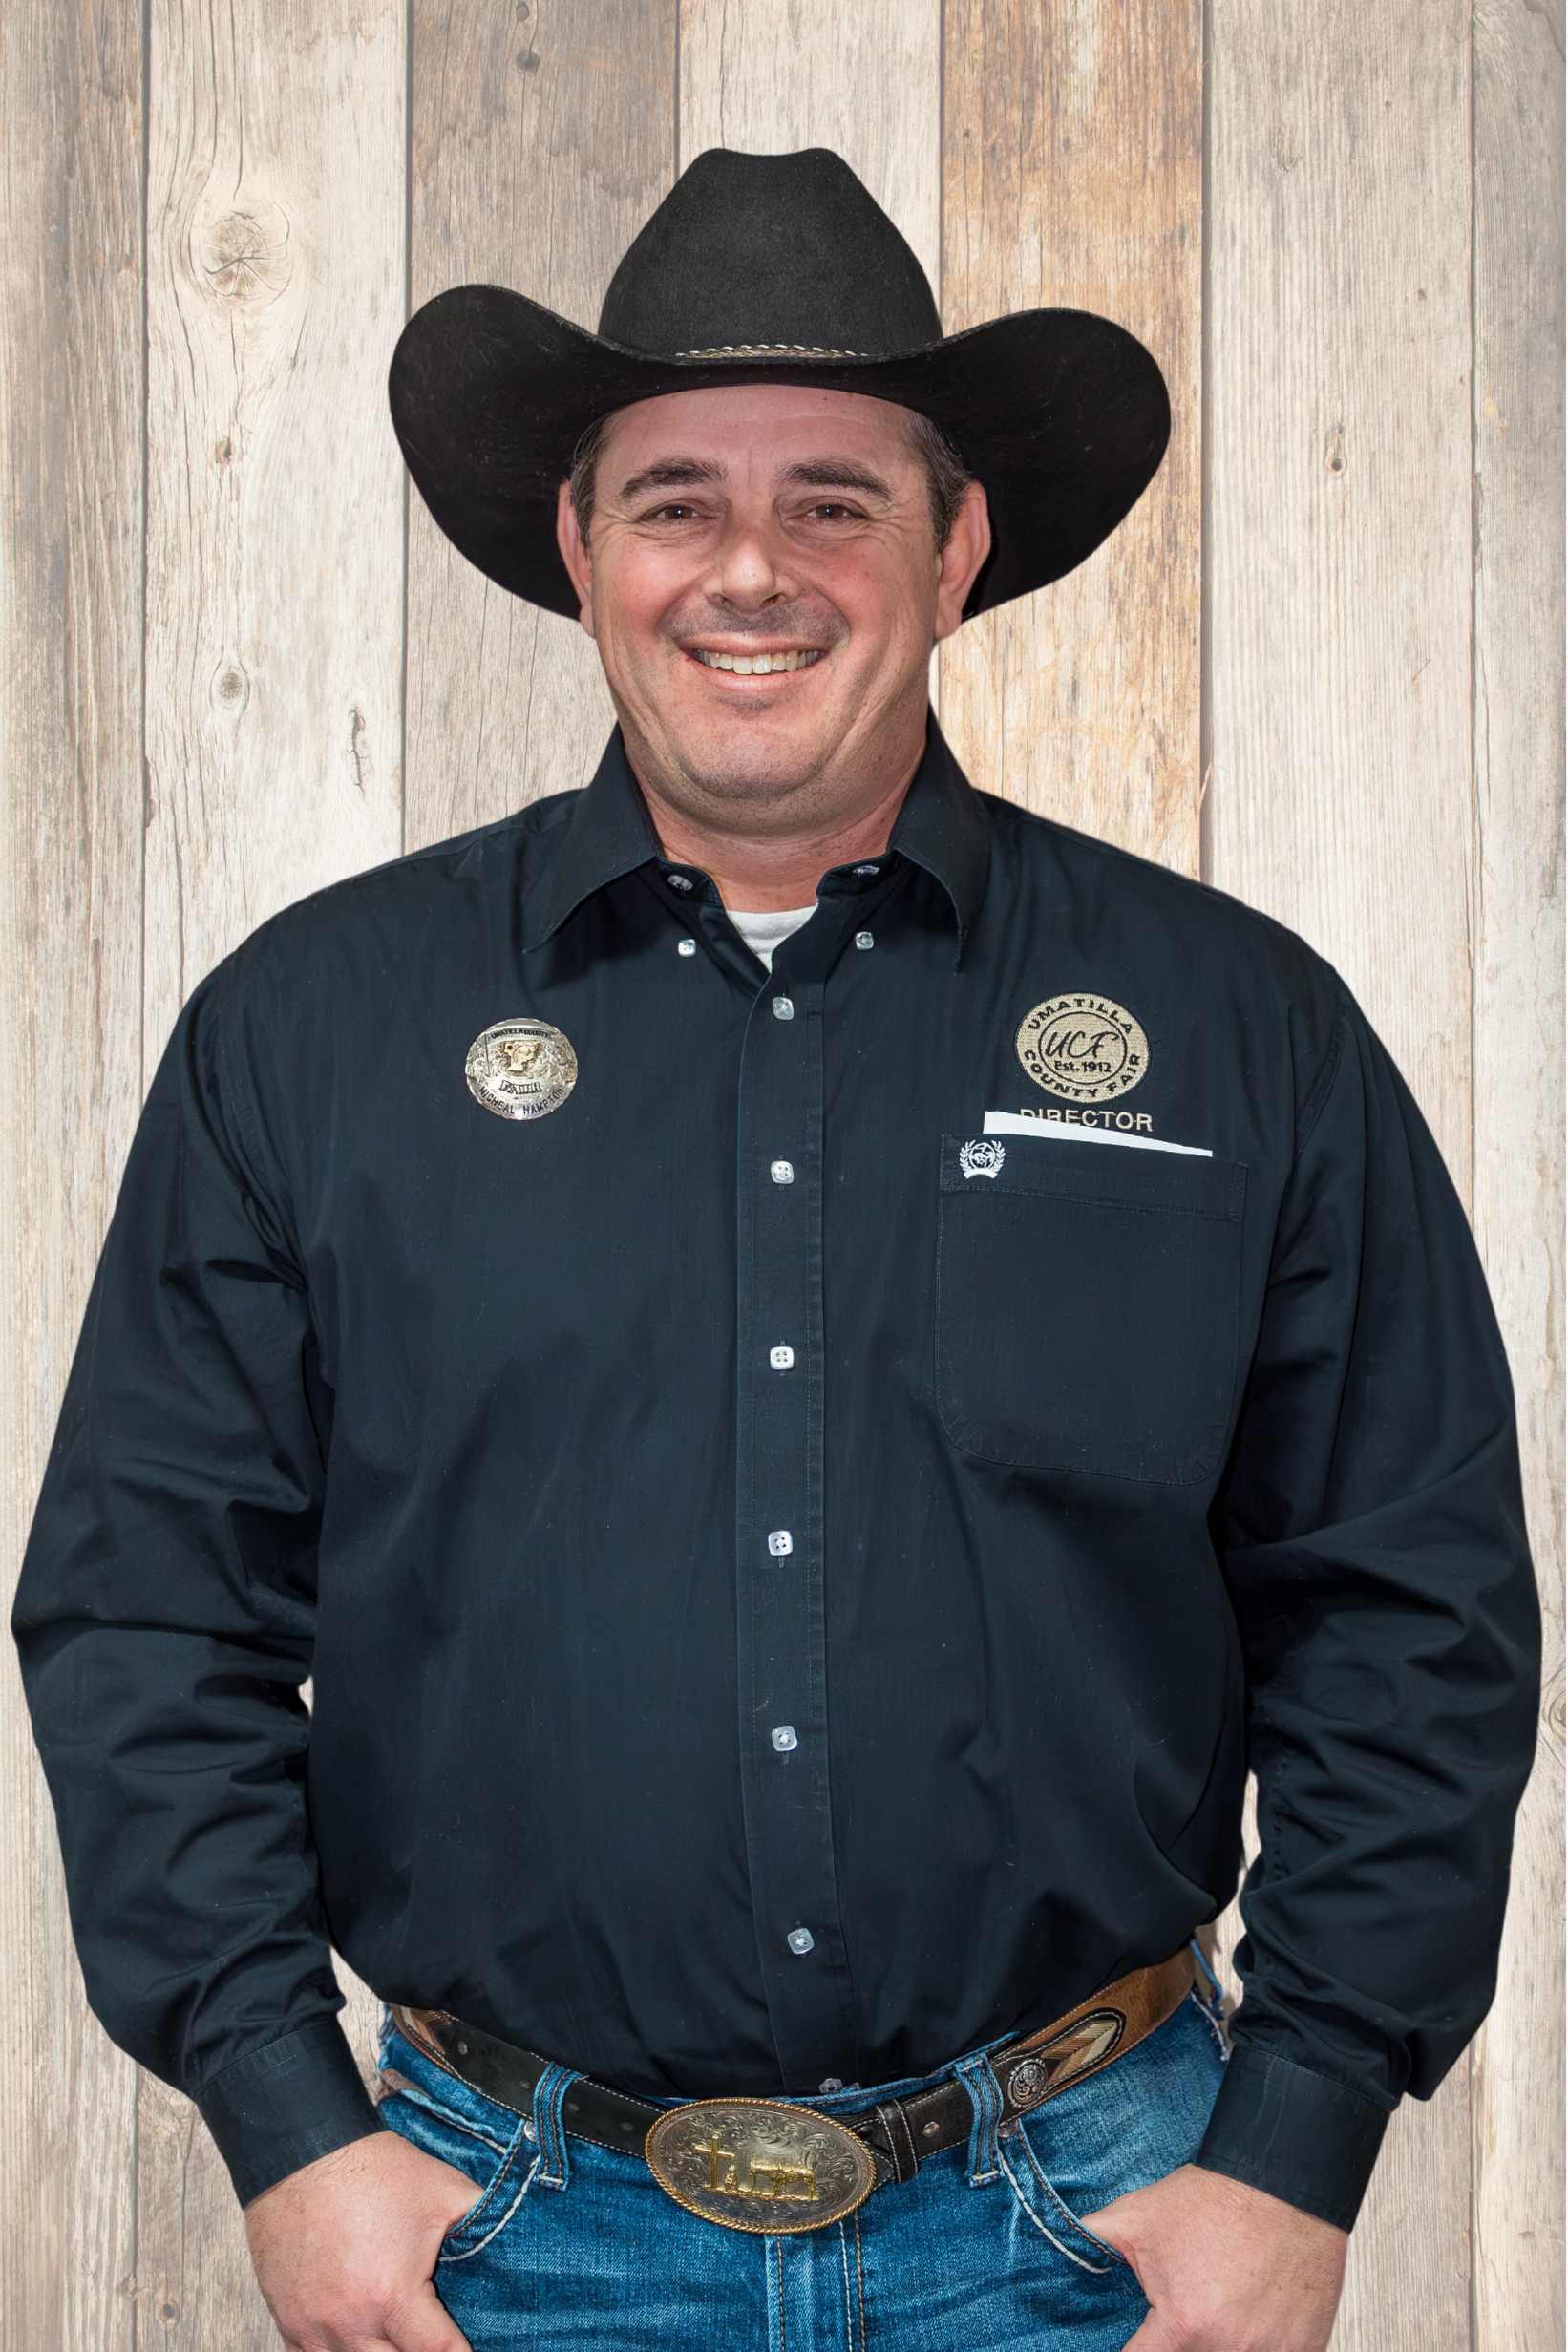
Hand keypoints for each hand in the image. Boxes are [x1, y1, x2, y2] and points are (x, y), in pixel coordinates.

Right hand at [244, 2130, 479, 2350]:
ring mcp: (314, 2329)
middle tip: (434, 2331)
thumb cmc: (372, 2171)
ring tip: (401, 2333)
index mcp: (391, 2295)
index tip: (469, 2344)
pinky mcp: (290, 2324)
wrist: (303, 2153)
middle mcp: (349, 2323)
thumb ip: (485, 2220)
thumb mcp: (443, 2190)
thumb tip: (522, 2238)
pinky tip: (364, 2337)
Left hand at [1083, 2163, 1346, 2351]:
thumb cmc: (1215, 2199)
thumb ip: (1091, 2245)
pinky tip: (1248, 2318)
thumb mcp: (1138, 2218)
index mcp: (1184, 2326)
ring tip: (1216, 2309)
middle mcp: (1230, 2349)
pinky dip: (1256, 2346)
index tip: (1137, 2340)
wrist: (1286, 2182)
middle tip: (1181, 2314)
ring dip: (1216, 2344)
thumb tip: (1049, 2256)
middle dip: (1177, 2344)